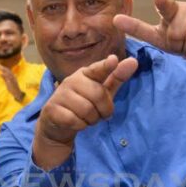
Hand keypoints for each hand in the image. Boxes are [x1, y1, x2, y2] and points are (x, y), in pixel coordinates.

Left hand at [0, 65, 23, 101]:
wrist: (17, 93)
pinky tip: (1, 74)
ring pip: (8, 73)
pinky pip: (8, 78)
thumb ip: (4, 78)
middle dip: (3, 67)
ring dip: (4, 70)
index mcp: (12, 77)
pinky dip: (4, 75)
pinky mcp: (12, 82)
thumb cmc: (12, 88)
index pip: (7, 71)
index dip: (3, 68)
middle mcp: (13, 77)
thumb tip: (0, 74)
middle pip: (8, 71)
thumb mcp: (7, 82)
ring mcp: (13, 79)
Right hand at [33, 55, 137, 169]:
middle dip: (103, 110)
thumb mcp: (102, 91)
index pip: (97, 69)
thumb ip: (117, 77)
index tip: (113, 60)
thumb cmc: (84, 103)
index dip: (106, 66)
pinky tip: (75, 122)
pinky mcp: (52, 109)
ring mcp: (60, 94)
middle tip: (98, 113)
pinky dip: (79, 125)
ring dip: (91, 119)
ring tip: (86, 118)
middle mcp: (71, 80)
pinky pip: (74, 120)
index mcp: (85, 73)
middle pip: (98, 95)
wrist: (57, 122)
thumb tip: (133, 61)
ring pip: (87, 110)